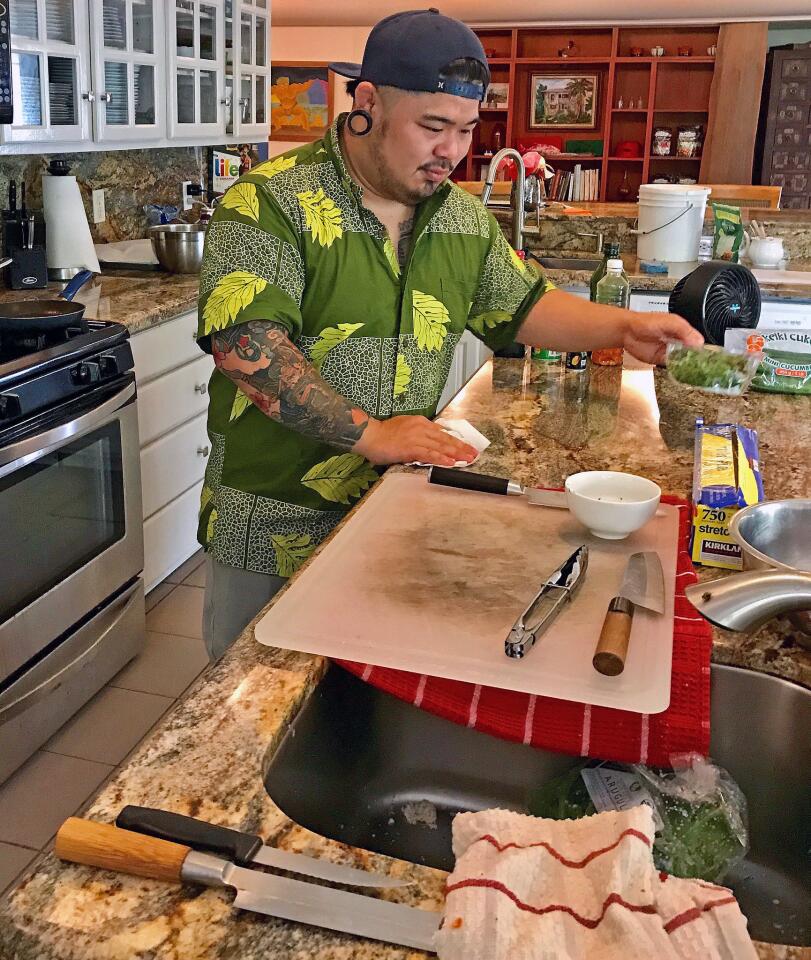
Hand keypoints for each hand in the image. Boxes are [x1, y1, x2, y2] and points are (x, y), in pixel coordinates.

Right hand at [353, 416, 478, 466]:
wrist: (370, 436)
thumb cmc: (383, 435)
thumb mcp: (404, 428)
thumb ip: (417, 434)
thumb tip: (429, 442)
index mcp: (420, 422)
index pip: (442, 432)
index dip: (456, 440)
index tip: (466, 446)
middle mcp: (421, 428)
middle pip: (446, 439)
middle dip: (461, 447)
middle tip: (474, 453)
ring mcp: (417, 438)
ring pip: (441, 446)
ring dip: (456, 454)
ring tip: (468, 459)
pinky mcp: (411, 448)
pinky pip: (430, 454)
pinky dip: (441, 459)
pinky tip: (450, 463)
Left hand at [623, 311, 703, 364]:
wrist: (627, 331)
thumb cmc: (646, 322)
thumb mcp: (669, 322)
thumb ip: (684, 330)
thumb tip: (698, 341)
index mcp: (683, 331)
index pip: (698, 342)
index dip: (702, 350)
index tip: (706, 358)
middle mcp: (678, 343)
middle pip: (692, 354)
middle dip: (696, 361)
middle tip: (700, 367)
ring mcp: (670, 353)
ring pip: (683, 362)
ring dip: (687, 367)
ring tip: (692, 370)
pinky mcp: (661, 361)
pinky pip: (672, 368)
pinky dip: (676, 371)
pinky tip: (680, 372)